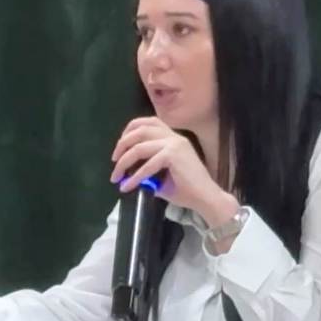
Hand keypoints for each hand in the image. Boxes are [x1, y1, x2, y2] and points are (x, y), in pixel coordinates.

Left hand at [109, 117, 229, 216]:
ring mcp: (174, 144)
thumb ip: (148, 169)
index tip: (120, 147)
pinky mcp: (173, 155)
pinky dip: (135, 177)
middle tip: (114, 161)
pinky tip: (127, 187)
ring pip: (139, 147)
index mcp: (174, 138)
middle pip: (140, 130)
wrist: (206, 198)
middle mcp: (174, 137)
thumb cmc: (187, 190)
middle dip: (122, 144)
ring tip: (117, 176)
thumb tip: (128, 173)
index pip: (148, 122)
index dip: (130, 130)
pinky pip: (147, 164)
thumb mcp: (164, 175)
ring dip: (123, 162)